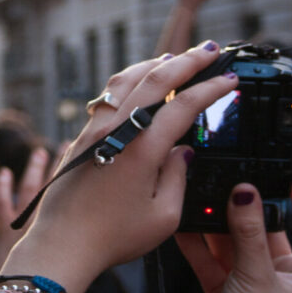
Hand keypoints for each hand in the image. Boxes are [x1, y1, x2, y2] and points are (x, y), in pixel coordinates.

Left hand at [1, 42, 237, 292]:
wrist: (62, 242)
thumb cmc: (112, 237)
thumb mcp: (163, 217)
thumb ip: (178, 178)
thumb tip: (182, 151)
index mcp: (143, 148)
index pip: (184, 105)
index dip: (210, 89)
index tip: (229, 80)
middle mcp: (117, 129)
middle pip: (156, 79)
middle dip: (187, 60)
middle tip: (209, 50)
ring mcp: (96, 128)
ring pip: (127, 80)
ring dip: (154, 64)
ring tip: (175, 58)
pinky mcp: (82, 134)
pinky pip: (109, 94)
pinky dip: (130, 80)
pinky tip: (138, 83)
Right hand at [175, 185, 291, 292]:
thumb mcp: (255, 278)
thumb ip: (248, 233)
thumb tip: (246, 191)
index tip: (289, 186)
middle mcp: (280, 275)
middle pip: (267, 229)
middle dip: (245, 209)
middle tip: (227, 189)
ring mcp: (249, 280)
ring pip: (233, 239)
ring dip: (215, 222)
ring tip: (199, 203)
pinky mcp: (221, 287)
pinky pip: (208, 256)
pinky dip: (195, 241)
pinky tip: (182, 226)